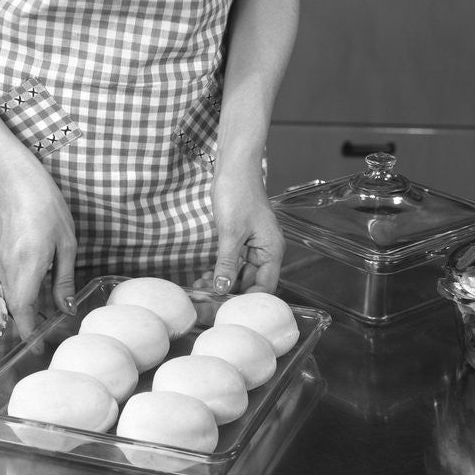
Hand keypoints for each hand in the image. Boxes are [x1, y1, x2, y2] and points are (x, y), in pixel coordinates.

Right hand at [0, 170, 76, 339]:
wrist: (17, 186)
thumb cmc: (47, 210)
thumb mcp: (67, 246)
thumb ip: (64, 281)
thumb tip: (66, 310)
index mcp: (28, 267)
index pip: (24, 310)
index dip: (30, 333)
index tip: (39, 349)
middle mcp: (8, 270)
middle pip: (16, 309)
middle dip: (30, 327)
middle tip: (49, 339)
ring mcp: (0, 265)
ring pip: (11, 299)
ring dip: (26, 313)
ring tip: (46, 321)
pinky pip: (9, 287)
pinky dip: (21, 298)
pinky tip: (38, 298)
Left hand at [208, 170, 284, 294]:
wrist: (234, 166)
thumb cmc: (239, 192)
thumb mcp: (231, 232)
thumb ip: (227, 263)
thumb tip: (222, 288)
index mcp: (272, 250)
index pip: (266, 287)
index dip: (247, 300)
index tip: (226, 307)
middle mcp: (266, 250)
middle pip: (253, 283)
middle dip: (231, 293)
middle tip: (208, 300)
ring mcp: (254, 245)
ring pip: (241, 274)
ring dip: (224, 282)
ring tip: (202, 289)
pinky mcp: (242, 239)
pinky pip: (234, 262)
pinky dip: (222, 270)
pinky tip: (206, 276)